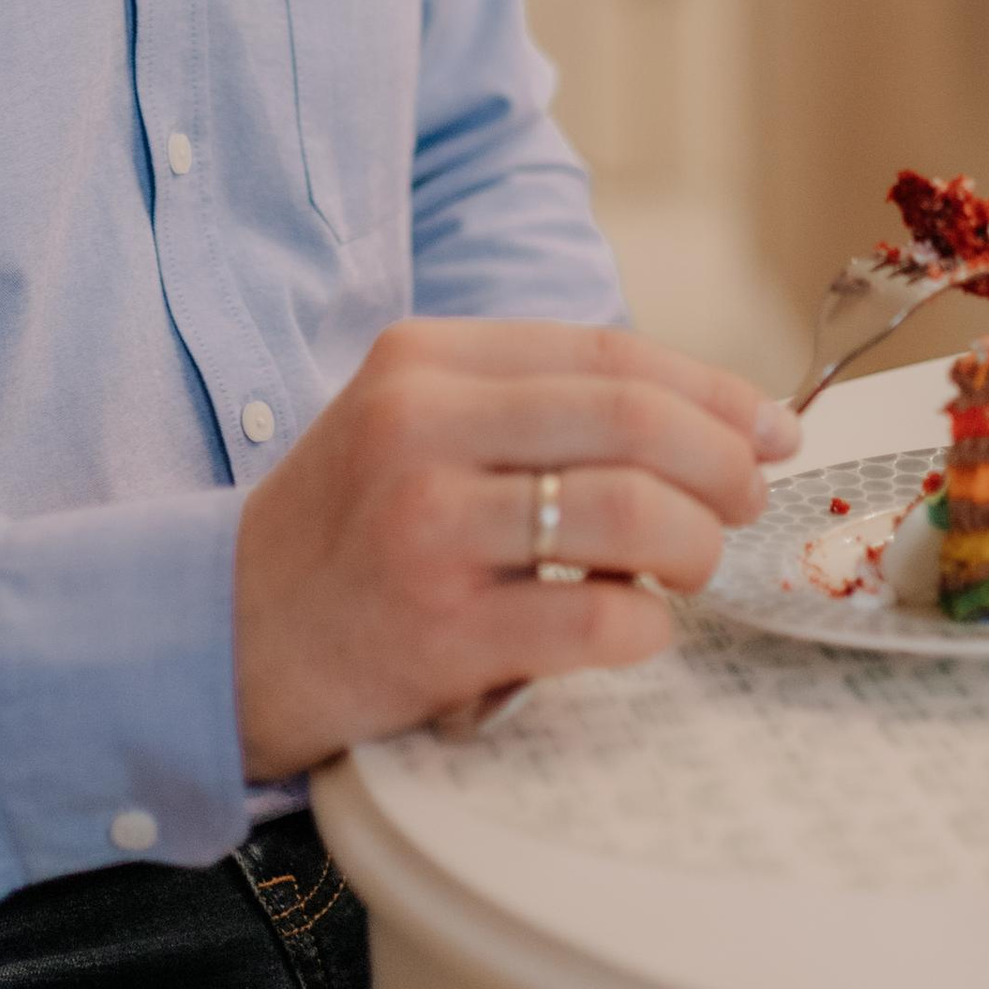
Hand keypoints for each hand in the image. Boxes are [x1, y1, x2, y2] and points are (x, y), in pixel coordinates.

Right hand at [231, 321, 800, 776]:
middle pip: (634, 420)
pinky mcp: (437, 634)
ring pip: (629, 514)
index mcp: (425, 361)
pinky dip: (646, 626)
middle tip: (746, 500)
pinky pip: (597, 619)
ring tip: (691, 566)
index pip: (610, 353)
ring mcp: (427, 530)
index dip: (711, 389)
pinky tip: (636, 627)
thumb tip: (720, 419)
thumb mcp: (416, 423)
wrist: (217, 635)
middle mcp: (422, 429)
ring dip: (694, 545)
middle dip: (721, 463)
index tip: (770, 426)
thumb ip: (541, 408)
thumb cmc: (346, 529)